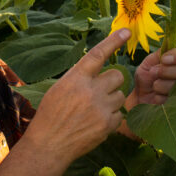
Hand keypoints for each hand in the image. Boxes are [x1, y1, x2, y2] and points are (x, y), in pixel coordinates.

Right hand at [27, 28, 130, 167]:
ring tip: (95, 111)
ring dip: (112, 101)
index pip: (98, 53)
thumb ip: (79, 78)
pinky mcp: (108, 125)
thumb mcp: (59, 88)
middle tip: (100, 92)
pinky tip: (96, 123)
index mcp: (76, 78)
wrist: (49, 144)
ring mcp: (101, 108)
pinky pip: (120, 115)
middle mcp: (90, 90)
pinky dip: (111, 119)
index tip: (126, 31)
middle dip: (112, 82)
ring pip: (120, 95)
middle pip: (117, 76)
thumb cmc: (51, 115)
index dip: (113, 41)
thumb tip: (97, 70)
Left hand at [127, 46, 175, 108]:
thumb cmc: (147, 76)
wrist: (140, 97)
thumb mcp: (150, 62)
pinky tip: (157, 96)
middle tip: (154, 72)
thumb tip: (168, 51)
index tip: (163, 59)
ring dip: (164, 84)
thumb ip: (160, 55)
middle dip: (169, 71)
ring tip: (154, 85)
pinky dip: (163, 96)